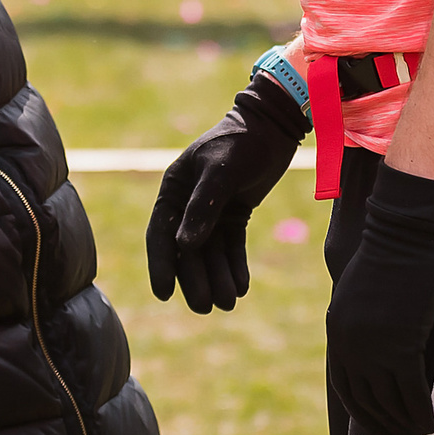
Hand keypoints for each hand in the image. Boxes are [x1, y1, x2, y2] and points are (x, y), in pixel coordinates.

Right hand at [146, 69, 309, 313]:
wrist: (273, 127)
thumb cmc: (241, 142)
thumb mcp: (221, 172)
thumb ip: (203, 207)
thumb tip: (184, 245)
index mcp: (174, 189)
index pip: (161, 233)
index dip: (161, 264)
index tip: (164, 294)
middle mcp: (188, 203)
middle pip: (187, 250)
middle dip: (195, 279)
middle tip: (206, 307)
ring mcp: (211, 210)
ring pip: (210, 252)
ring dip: (217, 277)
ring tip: (229, 302)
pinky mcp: (235, 214)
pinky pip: (231, 247)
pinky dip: (235, 266)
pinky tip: (241, 287)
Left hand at [324, 164, 433, 434]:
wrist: (401, 234)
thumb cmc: (387, 254)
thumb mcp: (361, 291)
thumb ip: (362, 320)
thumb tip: (374, 342)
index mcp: (337, 331)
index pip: (343, 384)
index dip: (361, 410)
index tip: (376, 425)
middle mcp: (349, 345)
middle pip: (364, 399)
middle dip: (382, 423)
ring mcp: (373, 347)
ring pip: (388, 400)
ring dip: (404, 422)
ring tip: (421, 432)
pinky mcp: (401, 345)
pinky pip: (411, 391)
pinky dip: (421, 411)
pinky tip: (431, 422)